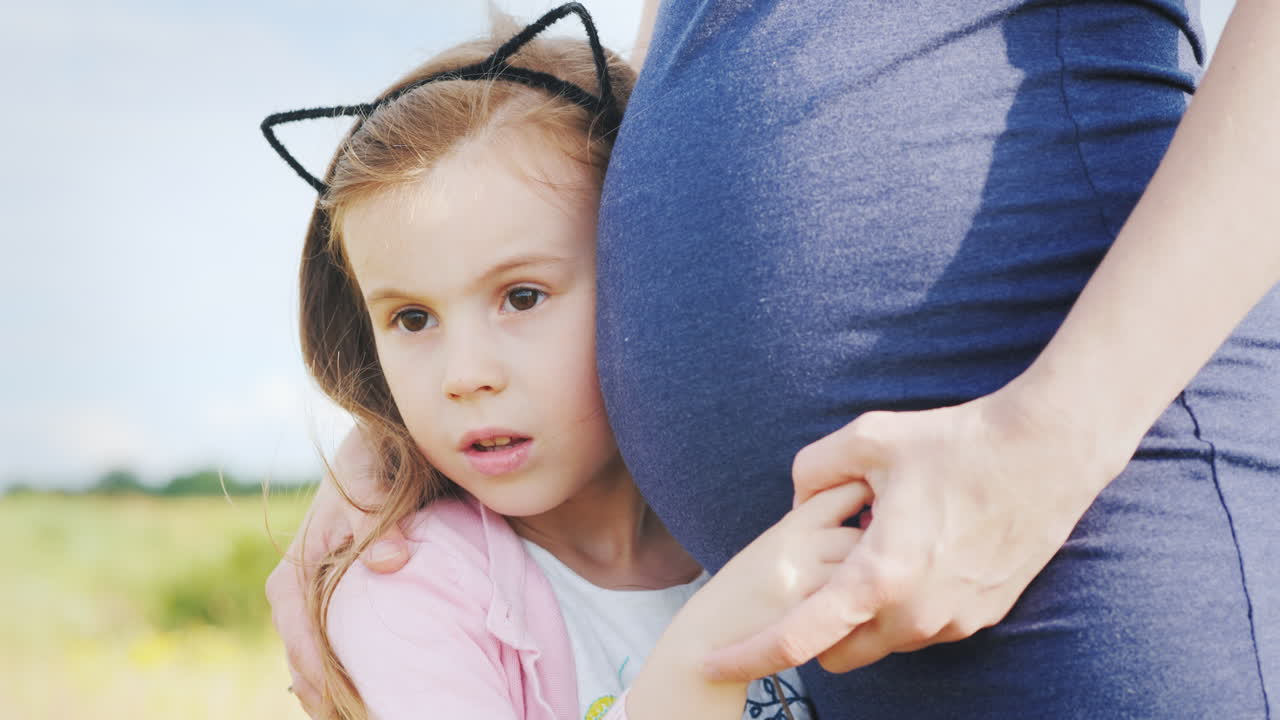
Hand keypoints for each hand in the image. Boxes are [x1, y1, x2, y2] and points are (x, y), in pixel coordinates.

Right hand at [265, 428, 409, 715]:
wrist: (373, 456)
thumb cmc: (368, 471)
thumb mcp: (370, 488)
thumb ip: (376, 523)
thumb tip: (389, 561)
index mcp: (292, 577)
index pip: (300, 641)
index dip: (319, 678)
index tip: (340, 707)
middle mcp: (294, 596)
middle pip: (304, 664)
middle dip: (327, 698)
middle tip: (361, 719)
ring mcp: (313, 603)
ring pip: (318, 662)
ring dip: (337, 692)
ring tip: (367, 715)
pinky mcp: (334, 605)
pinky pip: (335, 649)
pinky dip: (348, 674)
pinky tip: (373, 696)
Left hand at [703, 384, 1113, 679]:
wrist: (1048, 452)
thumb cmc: (956, 443)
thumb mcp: (867, 437)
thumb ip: (813, 470)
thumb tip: (798, 501)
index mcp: (878, 577)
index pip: (796, 639)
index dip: (747, 656)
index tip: (711, 662)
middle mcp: (915, 614)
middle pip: (837, 650)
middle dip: (815, 626)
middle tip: (821, 571)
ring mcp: (953, 621)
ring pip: (882, 639)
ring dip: (865, 609)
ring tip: (881, 543)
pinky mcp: (982, 616)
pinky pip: (923, 624)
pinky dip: (904, 602)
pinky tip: (917, 547)